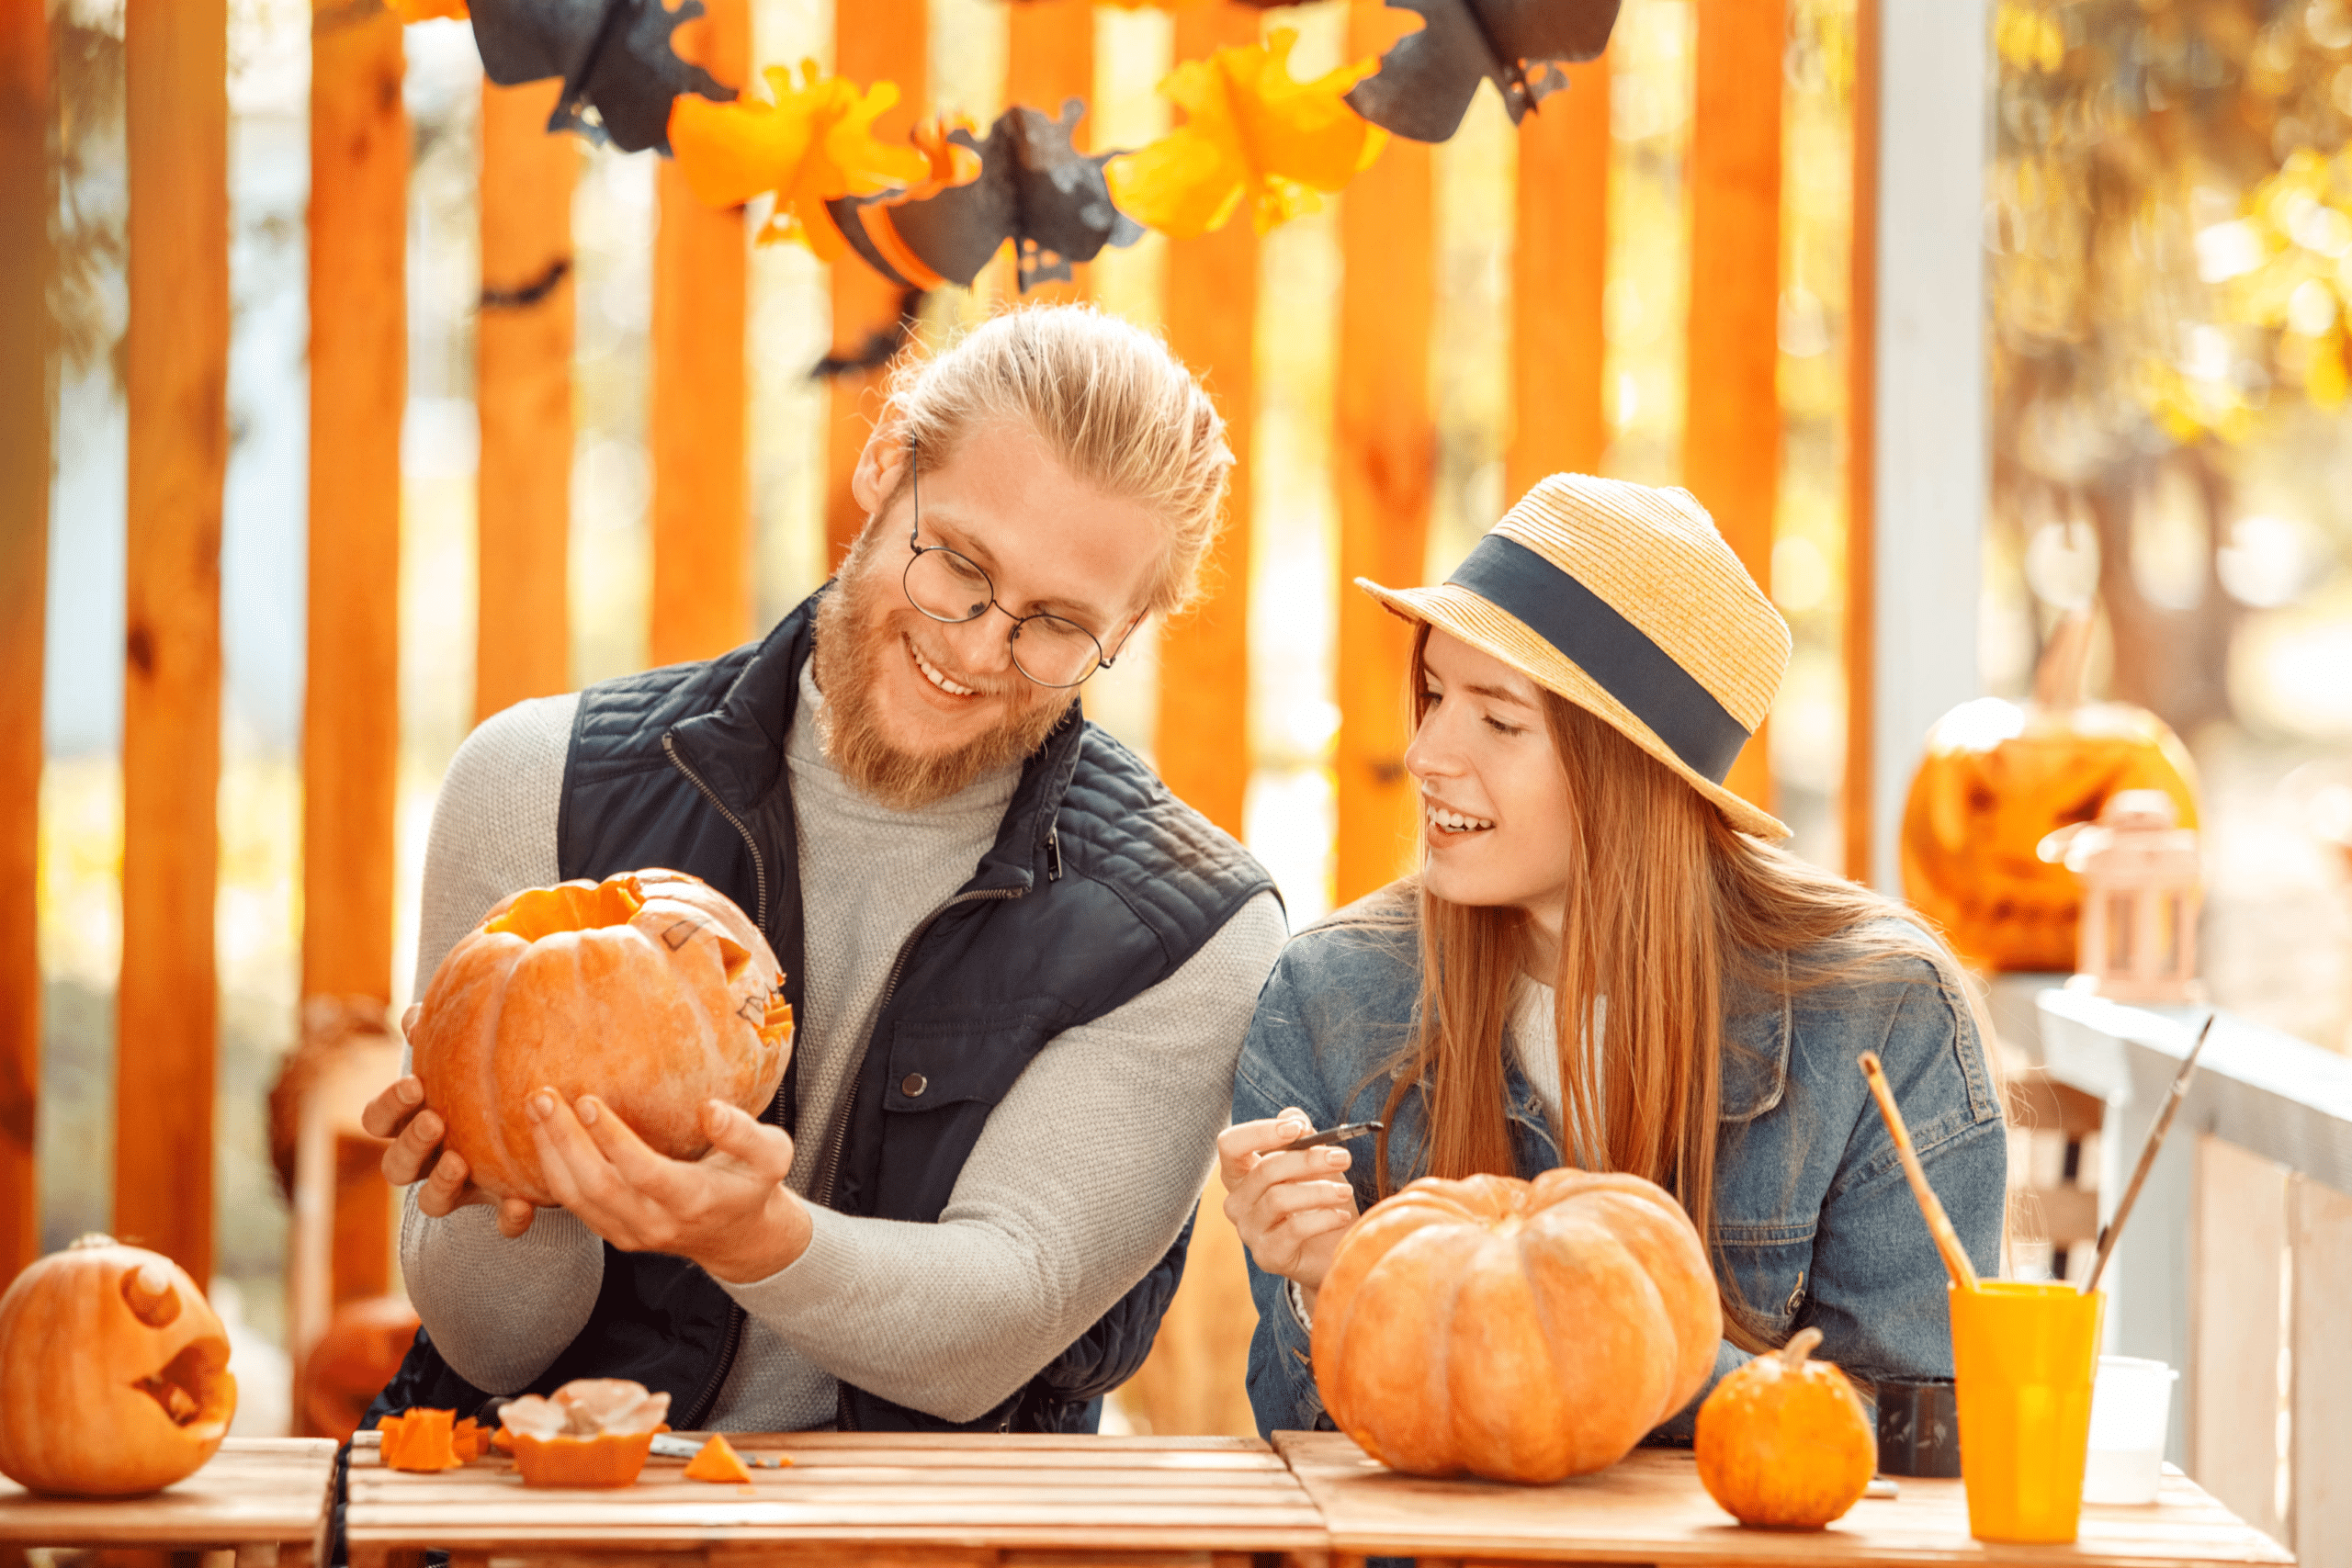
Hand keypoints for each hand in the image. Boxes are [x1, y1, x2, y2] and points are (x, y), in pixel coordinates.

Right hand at [362, 1007, 535, 1236]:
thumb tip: (414, 1015)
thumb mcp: (465, 1053)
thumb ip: (439, 1034)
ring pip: (432, 1203)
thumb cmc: (485, 1076)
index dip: (389, 1106)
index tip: (415, 1084)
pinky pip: (499, 1224)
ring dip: (440, 1184)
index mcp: (412, 1122)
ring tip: (459, 1162)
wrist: (537, 1119)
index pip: (379, 1120)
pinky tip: (522, 1204)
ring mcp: (462, 1189)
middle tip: (435, 1121)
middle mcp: (428, 1160)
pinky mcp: (500, 1207)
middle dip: (411, 1144)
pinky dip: (507, 1219)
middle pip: (397, 1165)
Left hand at [528, 1091, 810, 1284]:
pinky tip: (545, 1134)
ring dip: (550, 1153)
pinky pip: (573, 1204)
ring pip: (576, 1198)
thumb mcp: (771, 1156)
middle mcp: (655, 1224)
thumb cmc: (753, 1184)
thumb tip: (709, 1109)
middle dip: (565, 1141)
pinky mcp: (614, 1232)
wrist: (738, 1236)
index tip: (588, 1100)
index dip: (612, 1139)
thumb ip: (744, 1133)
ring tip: (536, 1108)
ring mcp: (631, 1233)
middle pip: (596, 1187)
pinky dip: (552, 1169)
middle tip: (543, 1097)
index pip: (642, 1173)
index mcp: (693, 1202)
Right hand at [1217, 1108, 1360, 1307]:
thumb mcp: (1313, 1164)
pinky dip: (1323, 1218)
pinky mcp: (1267, 1256)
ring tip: (1345, 1191)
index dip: (1260, 1132)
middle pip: (1264, 1170)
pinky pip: (1294, 1230)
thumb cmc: (1319, 1201)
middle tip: (1342, 1157)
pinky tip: (1342, 1216)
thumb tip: (1293, 1116)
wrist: (1332, 1250)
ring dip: (1320, 1190)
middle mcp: (1237, 1202)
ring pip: (1279, 1198)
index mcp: (1241, 1174)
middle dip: (1308, 1160)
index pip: (1231, 1145)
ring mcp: (1249, 1231)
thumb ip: (1301, 1137)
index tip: (1298, 1128)